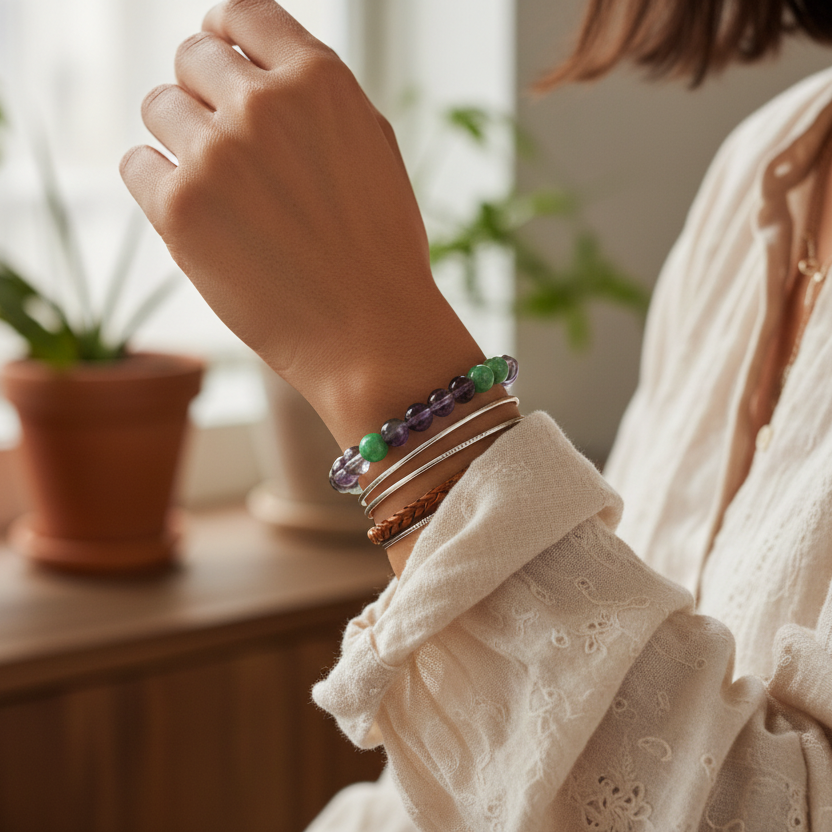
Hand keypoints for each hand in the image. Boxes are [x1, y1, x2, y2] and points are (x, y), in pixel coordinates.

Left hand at [121, 0, 515, 555]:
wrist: (371, 335)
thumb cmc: (382, 252)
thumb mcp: (374, 152)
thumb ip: (319, 99)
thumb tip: (262, 66)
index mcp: (320, 81)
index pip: (242, 13)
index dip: (224, 32)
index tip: (220, 58)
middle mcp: (264, 105)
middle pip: (192, 58)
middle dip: (203, 92)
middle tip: (222, 142)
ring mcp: (217, 156)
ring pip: (158, 107)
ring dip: (179, 139)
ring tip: (219, 190)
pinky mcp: (180, 210)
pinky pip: (136, 164)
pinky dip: (156, 184)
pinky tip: (194, 215)